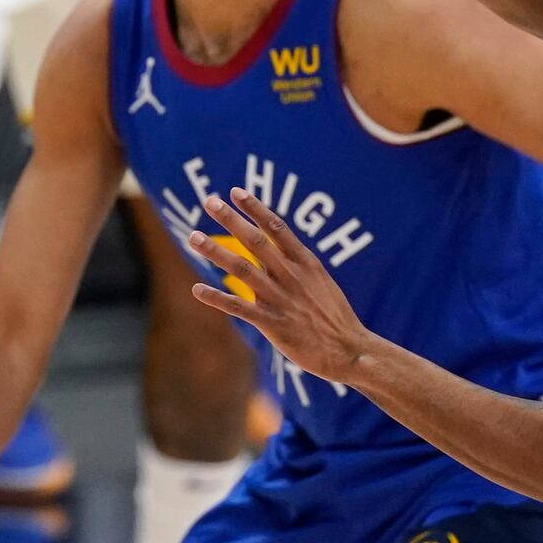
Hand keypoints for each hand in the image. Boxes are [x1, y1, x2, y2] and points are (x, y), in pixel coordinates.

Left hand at [183, 188, 374, 384]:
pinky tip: (196, 290)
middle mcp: (291, 275)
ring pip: (242, 269)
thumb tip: (270, 252)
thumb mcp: (320, 282)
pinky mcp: (273, 324)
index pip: (277, 227)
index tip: (235, 191)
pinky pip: (239, 307)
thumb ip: (294, 266)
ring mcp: (281, 299)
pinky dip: (216, 298)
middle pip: (255, 241)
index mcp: (306, 262)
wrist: (350, 351)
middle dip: (231, 219)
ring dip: (215, 252)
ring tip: (193, 237)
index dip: (255, 208)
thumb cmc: (334, 316)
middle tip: (209, 200)